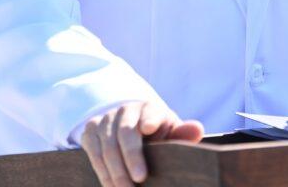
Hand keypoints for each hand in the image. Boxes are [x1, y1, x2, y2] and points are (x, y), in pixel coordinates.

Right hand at [79, 101, 203, 186]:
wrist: (129, 129)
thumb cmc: (156, 135)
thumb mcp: (170, 134)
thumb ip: (182, 134)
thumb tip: (197, 129)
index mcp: (149, 108)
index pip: (150, 112)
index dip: (150, 118)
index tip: (149, 128)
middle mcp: (125, 110)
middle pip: (126, 133)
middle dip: (131, 158)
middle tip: (139, 181)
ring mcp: (106, 119)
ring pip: (107, 146)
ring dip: (115, 172)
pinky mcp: (90, 130)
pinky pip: (93, 153)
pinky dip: (102, 172)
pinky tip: (110, 186)